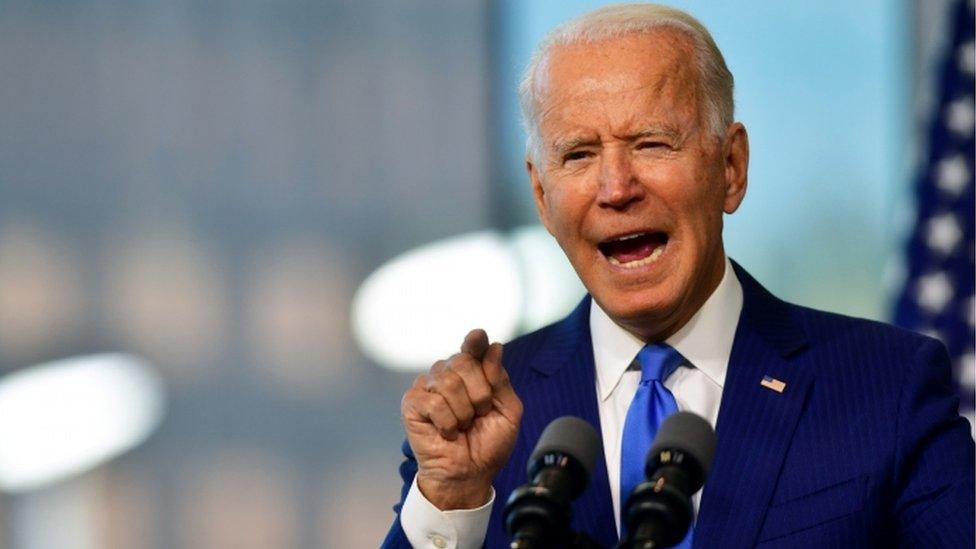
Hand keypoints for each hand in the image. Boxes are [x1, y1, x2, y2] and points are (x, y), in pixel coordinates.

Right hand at [401, 329, 522, 509]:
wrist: (470, 473)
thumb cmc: (488, 444)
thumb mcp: (508, 412)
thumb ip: (500, 380)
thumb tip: (494, 347)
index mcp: (472, 372)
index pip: (473, 346)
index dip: (475, 341)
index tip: (476, 338)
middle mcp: (448, 373)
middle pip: (464, 362)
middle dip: (480, 394)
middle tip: (478, 415)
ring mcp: (428, 386)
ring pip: (449, 382)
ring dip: (463, 412)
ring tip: (462, 425)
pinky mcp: (412, 403)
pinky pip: (434, 401)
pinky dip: (447, 422)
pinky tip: (447, 432)